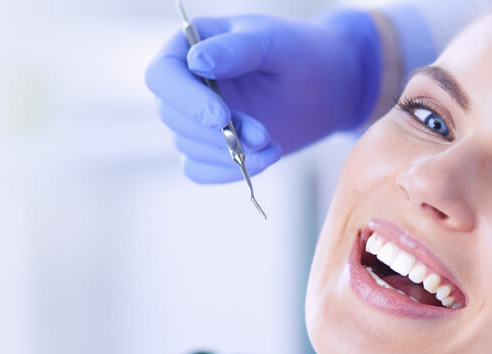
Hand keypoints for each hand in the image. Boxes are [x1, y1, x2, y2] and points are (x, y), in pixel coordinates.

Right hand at [144, 9, 381, 183]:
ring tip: (272, 145)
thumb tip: (195, 61)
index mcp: (190, 45)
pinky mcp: (208, 147)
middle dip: (216, 132)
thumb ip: (237, 49)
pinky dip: (226, 172)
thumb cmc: (303, 53)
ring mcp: (194, 117)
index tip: (220, 116)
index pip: (162, 75)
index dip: (185, 99)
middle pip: (172, 116)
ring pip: (187, 145)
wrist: (329, 87)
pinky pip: (198, 169)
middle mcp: (184, 82)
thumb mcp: (275, 43)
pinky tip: (262, 161)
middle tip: (262, 135)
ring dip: (228, 152)